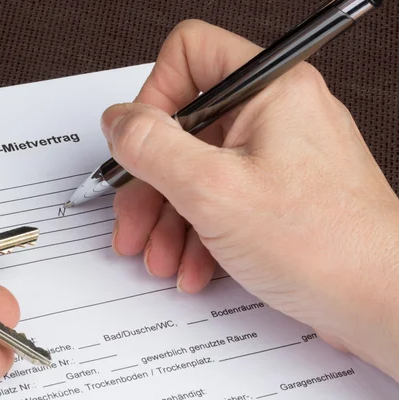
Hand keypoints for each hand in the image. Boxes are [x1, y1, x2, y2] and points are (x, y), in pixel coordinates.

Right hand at [101, 20, 398, 380]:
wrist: (381, 304)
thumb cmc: (324, 245)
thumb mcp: (214, 191)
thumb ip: (153, 148)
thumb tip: (119, 122)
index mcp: (269, 89)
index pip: (188, 55)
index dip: (153, 96)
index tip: (139, 145)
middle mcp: (274, 115)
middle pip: (184, 126)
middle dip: (151, 181)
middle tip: (134, 219)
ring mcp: (275, 156)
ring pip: (197, 170)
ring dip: (169, 217)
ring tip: (162, 255)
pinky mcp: (276, 194)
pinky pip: (220, 199)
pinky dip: (198, 232)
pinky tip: (193, 265)